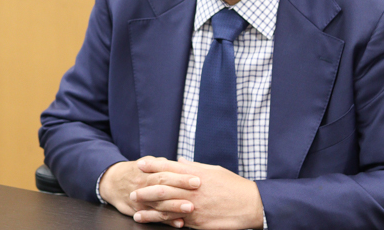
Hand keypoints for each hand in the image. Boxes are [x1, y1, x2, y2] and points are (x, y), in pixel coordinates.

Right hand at [99, 156, 201, 227]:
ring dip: (174, 207)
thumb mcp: (145, 163)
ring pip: (159, 204)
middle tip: (197, 189)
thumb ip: (161, 164)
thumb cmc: (133, 172)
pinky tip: (179, 223)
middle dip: (180, 188)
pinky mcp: (139, 212)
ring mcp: (141, 200)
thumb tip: (179, 162)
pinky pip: (154, 217)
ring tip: (190, 208)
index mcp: (147, 173)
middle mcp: (143, 186)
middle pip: (163, 187)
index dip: (180, 176)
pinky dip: (167, 221)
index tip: (196, 178)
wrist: (111, 183)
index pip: (165, 173)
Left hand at [131, 158, 263, 229]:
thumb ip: (194, 166)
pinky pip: (177, 221)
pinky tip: (153, 223)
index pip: (170, 167)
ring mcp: (194, 207)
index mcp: (196, 175)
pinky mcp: (198, 222)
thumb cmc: (233, 186)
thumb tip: (180, 161)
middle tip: (132, 190)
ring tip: (135, 210)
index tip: (140, 164)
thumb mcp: (214, 170)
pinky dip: (162, 222)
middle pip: (163, 188)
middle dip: (146, 190)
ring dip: (149, 210)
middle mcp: (192, 190)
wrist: (251, 205)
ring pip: (166, 208)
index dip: (153, 165)